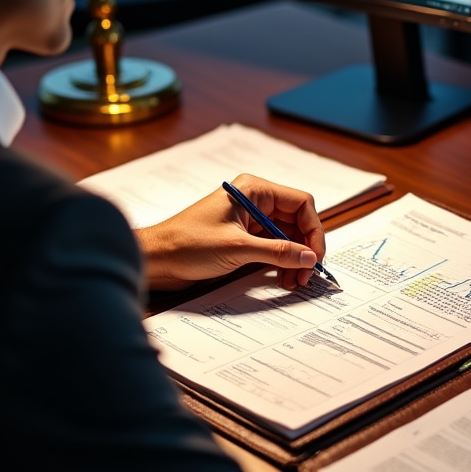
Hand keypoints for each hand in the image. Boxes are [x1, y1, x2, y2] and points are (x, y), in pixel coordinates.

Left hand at [134, 173, 325, 291]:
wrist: (156, 260)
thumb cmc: (187, 245)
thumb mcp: (238, 249)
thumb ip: (278, 252)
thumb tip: (309, 257)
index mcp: (254, 190)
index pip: (300, 203)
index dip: (313, 230)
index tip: (314, 256)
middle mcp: (255, 201)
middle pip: (297, 221)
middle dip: (304, 248)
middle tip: (305, 274)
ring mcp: (249, 220)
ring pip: (287, 236)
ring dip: (294, 259)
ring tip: (293, 281)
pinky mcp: (244, 238)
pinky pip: (273, 247)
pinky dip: (281, 263)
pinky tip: (282, 279)